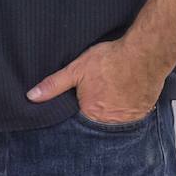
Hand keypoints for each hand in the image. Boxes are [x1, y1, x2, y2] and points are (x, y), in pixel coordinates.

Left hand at [26, 38, 165, 123]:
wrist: (143, 54)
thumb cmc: (109, 60)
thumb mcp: (75, 69)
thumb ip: (54, 85)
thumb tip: (31, 97)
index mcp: (90, 112)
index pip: (79, 116)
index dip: (79, 104)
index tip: (83, 93)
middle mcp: (109, 121)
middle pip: (97, 118)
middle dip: (96, 105)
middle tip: (101, 87)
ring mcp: (128, 118)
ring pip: (114, 116)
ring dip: (112, 106)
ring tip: (111, 87)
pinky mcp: (142, 112)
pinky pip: (131, 114)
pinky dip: (126, 105)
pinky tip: (124, 90)